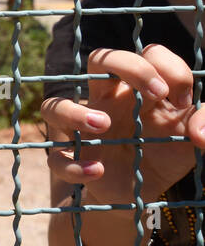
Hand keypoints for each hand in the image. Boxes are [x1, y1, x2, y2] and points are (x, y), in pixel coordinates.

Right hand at [41, 44, 204, 206]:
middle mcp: (108, 99)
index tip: (185, 101)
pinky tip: (98, 170)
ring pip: (55, 105)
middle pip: (101, 59)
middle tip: (158, 93)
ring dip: (76, 113)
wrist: (143, 191)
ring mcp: (84, 128)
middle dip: (130, 66)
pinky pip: (56, 156)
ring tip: (104, 126)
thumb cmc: (166, 153)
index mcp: (139, 87)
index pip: (149, 54)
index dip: (170, 68)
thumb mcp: (193, 138)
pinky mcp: (71, 158)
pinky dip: (73, 164)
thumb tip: (199, 132)